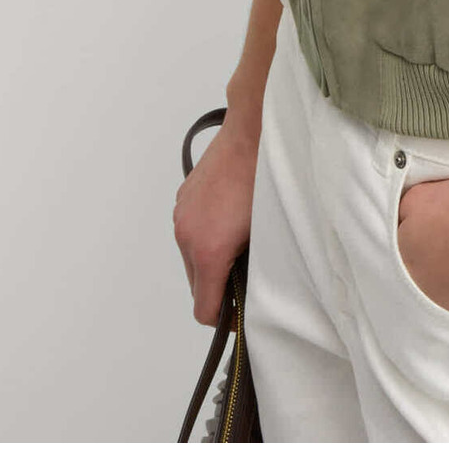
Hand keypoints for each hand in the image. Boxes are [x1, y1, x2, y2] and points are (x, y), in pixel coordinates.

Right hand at [174, 117, 260, 326]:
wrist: (254, 130)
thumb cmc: (267, 179)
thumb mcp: (266, 232)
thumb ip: (253, 269)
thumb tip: (250, 288)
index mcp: (207, 251)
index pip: (203, 309)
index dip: (223, 318)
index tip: (240, 313)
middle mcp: (186, 235)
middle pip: (196, 284)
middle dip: (218, 287)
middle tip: (247, 274)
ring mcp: (181, 215)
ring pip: (192, 256)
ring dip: (211, 259)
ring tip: (241, 241)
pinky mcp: (183, 197)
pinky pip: (190, 230)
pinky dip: (205, 235)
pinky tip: (230, 218)